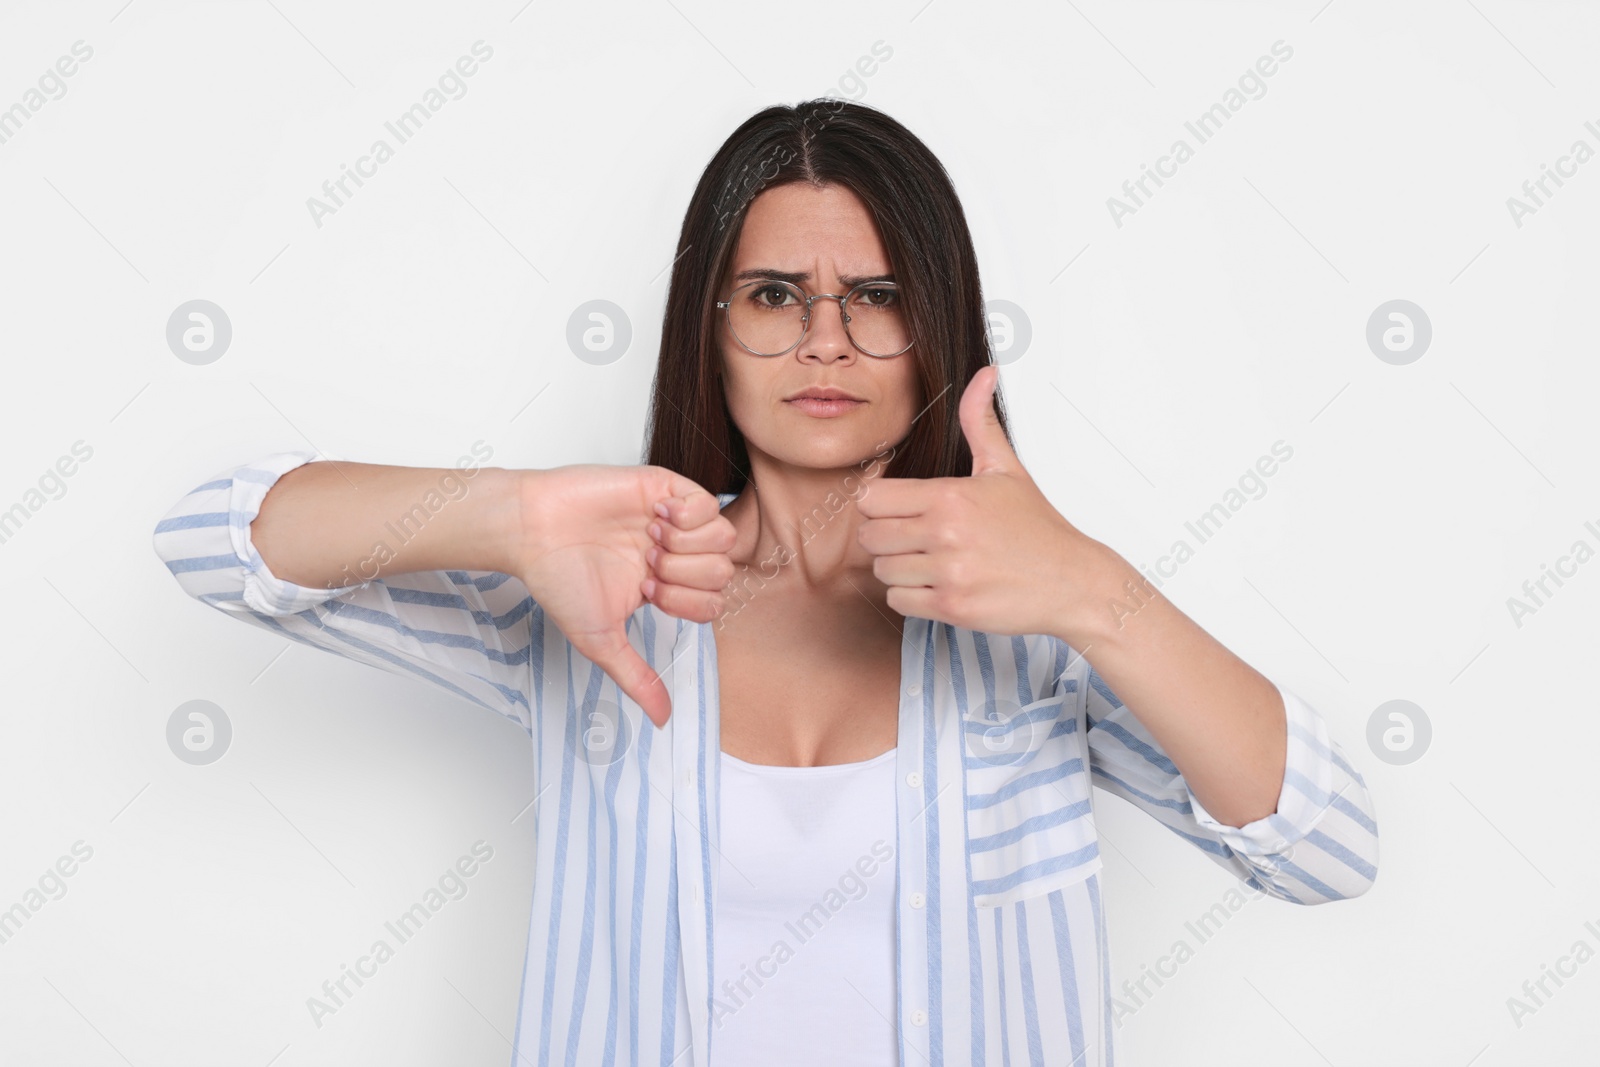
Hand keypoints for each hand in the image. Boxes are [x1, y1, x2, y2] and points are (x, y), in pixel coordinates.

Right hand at [514, 465, 735, 727]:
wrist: (532, 530)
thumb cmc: (558, 580)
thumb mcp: (601, 640)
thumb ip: (636, 677)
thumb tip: (662, 721)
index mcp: (664, 586)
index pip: (712, 602)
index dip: (686, 602)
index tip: (648, 591)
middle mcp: (674, 553)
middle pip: (724, 571)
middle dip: (687, 575)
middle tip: (648, 566)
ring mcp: (673, 519)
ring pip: (723, 537)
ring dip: (688, 545)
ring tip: (651, 539)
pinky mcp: (665, 487)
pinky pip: (709, 502)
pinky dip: (688, 515)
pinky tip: (656, 516)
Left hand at [856, 364, 1114, 640]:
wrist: (1073, 581)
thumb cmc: (1038, 528)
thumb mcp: (1007, 468)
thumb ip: (980, 422)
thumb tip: (985, 373)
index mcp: (951, 496)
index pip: (872, 499)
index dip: (880, 506)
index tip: (899, 511)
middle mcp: (946, 533)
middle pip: (870, 536)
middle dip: (886, 538)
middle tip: (914, 539)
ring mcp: (949, 572)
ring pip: (882, 570)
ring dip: (899, 569)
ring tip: (929, 563)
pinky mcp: (953, 607)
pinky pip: (898, 601)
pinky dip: (911, 596)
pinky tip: (937, 585)